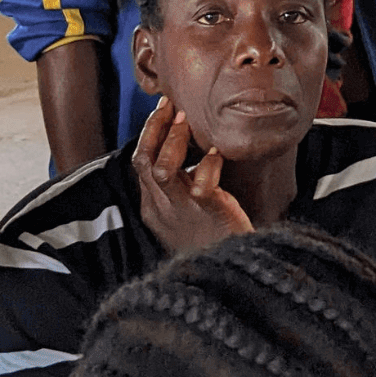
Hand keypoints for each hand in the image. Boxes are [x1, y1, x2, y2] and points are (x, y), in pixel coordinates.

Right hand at [131, 97, 251, 254]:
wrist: (235, 270)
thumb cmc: (216, 236)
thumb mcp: (188, 210)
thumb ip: (180, 184)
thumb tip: (182, 144)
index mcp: (155, 208)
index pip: (139, 163)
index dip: (149, 132)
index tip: (163, 108)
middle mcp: (163, 210)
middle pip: (144, 162)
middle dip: (155, 128)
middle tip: (171, 106)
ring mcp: (183, 213)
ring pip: (162, 169)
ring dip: (174, 140)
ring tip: (187, 121)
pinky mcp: (209, 214)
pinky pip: (201, 184)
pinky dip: (208, 164)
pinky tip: (218, 153)